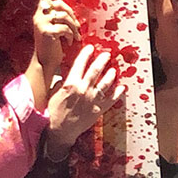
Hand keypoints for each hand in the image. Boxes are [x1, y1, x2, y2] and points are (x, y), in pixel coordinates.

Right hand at [33, 0, 80, 78]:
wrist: (45, 61)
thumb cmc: (52, 45)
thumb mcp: (55, 29)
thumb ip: (60, 19)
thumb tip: (71, 14)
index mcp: (41, 13)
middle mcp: (39, 15)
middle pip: (60, 4)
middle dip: (72, 15)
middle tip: (78, 26)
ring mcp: (41, 23)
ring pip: (64, 16)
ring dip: (73, 27)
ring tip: (75, 37)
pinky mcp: (46, 31)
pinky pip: (64, 27)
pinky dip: (70, 35)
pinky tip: (69, 42)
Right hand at [43, 44, 124, 158]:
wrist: (60, 130)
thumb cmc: (55, 111)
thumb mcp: (55, 93)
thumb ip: (62, 82)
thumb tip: (67, 74)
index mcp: (71, 84)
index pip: (80, 64)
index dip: (86, 54)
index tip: (91, 48)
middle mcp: (83, 89)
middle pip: (96, 70)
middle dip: (102, 60)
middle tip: (107, 55)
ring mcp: (92, 99)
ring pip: (106, 83)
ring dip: (111, 74)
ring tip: (114, 70)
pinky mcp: (99, 109)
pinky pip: (112, 98)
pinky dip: (118, 92)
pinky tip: (122, 87)